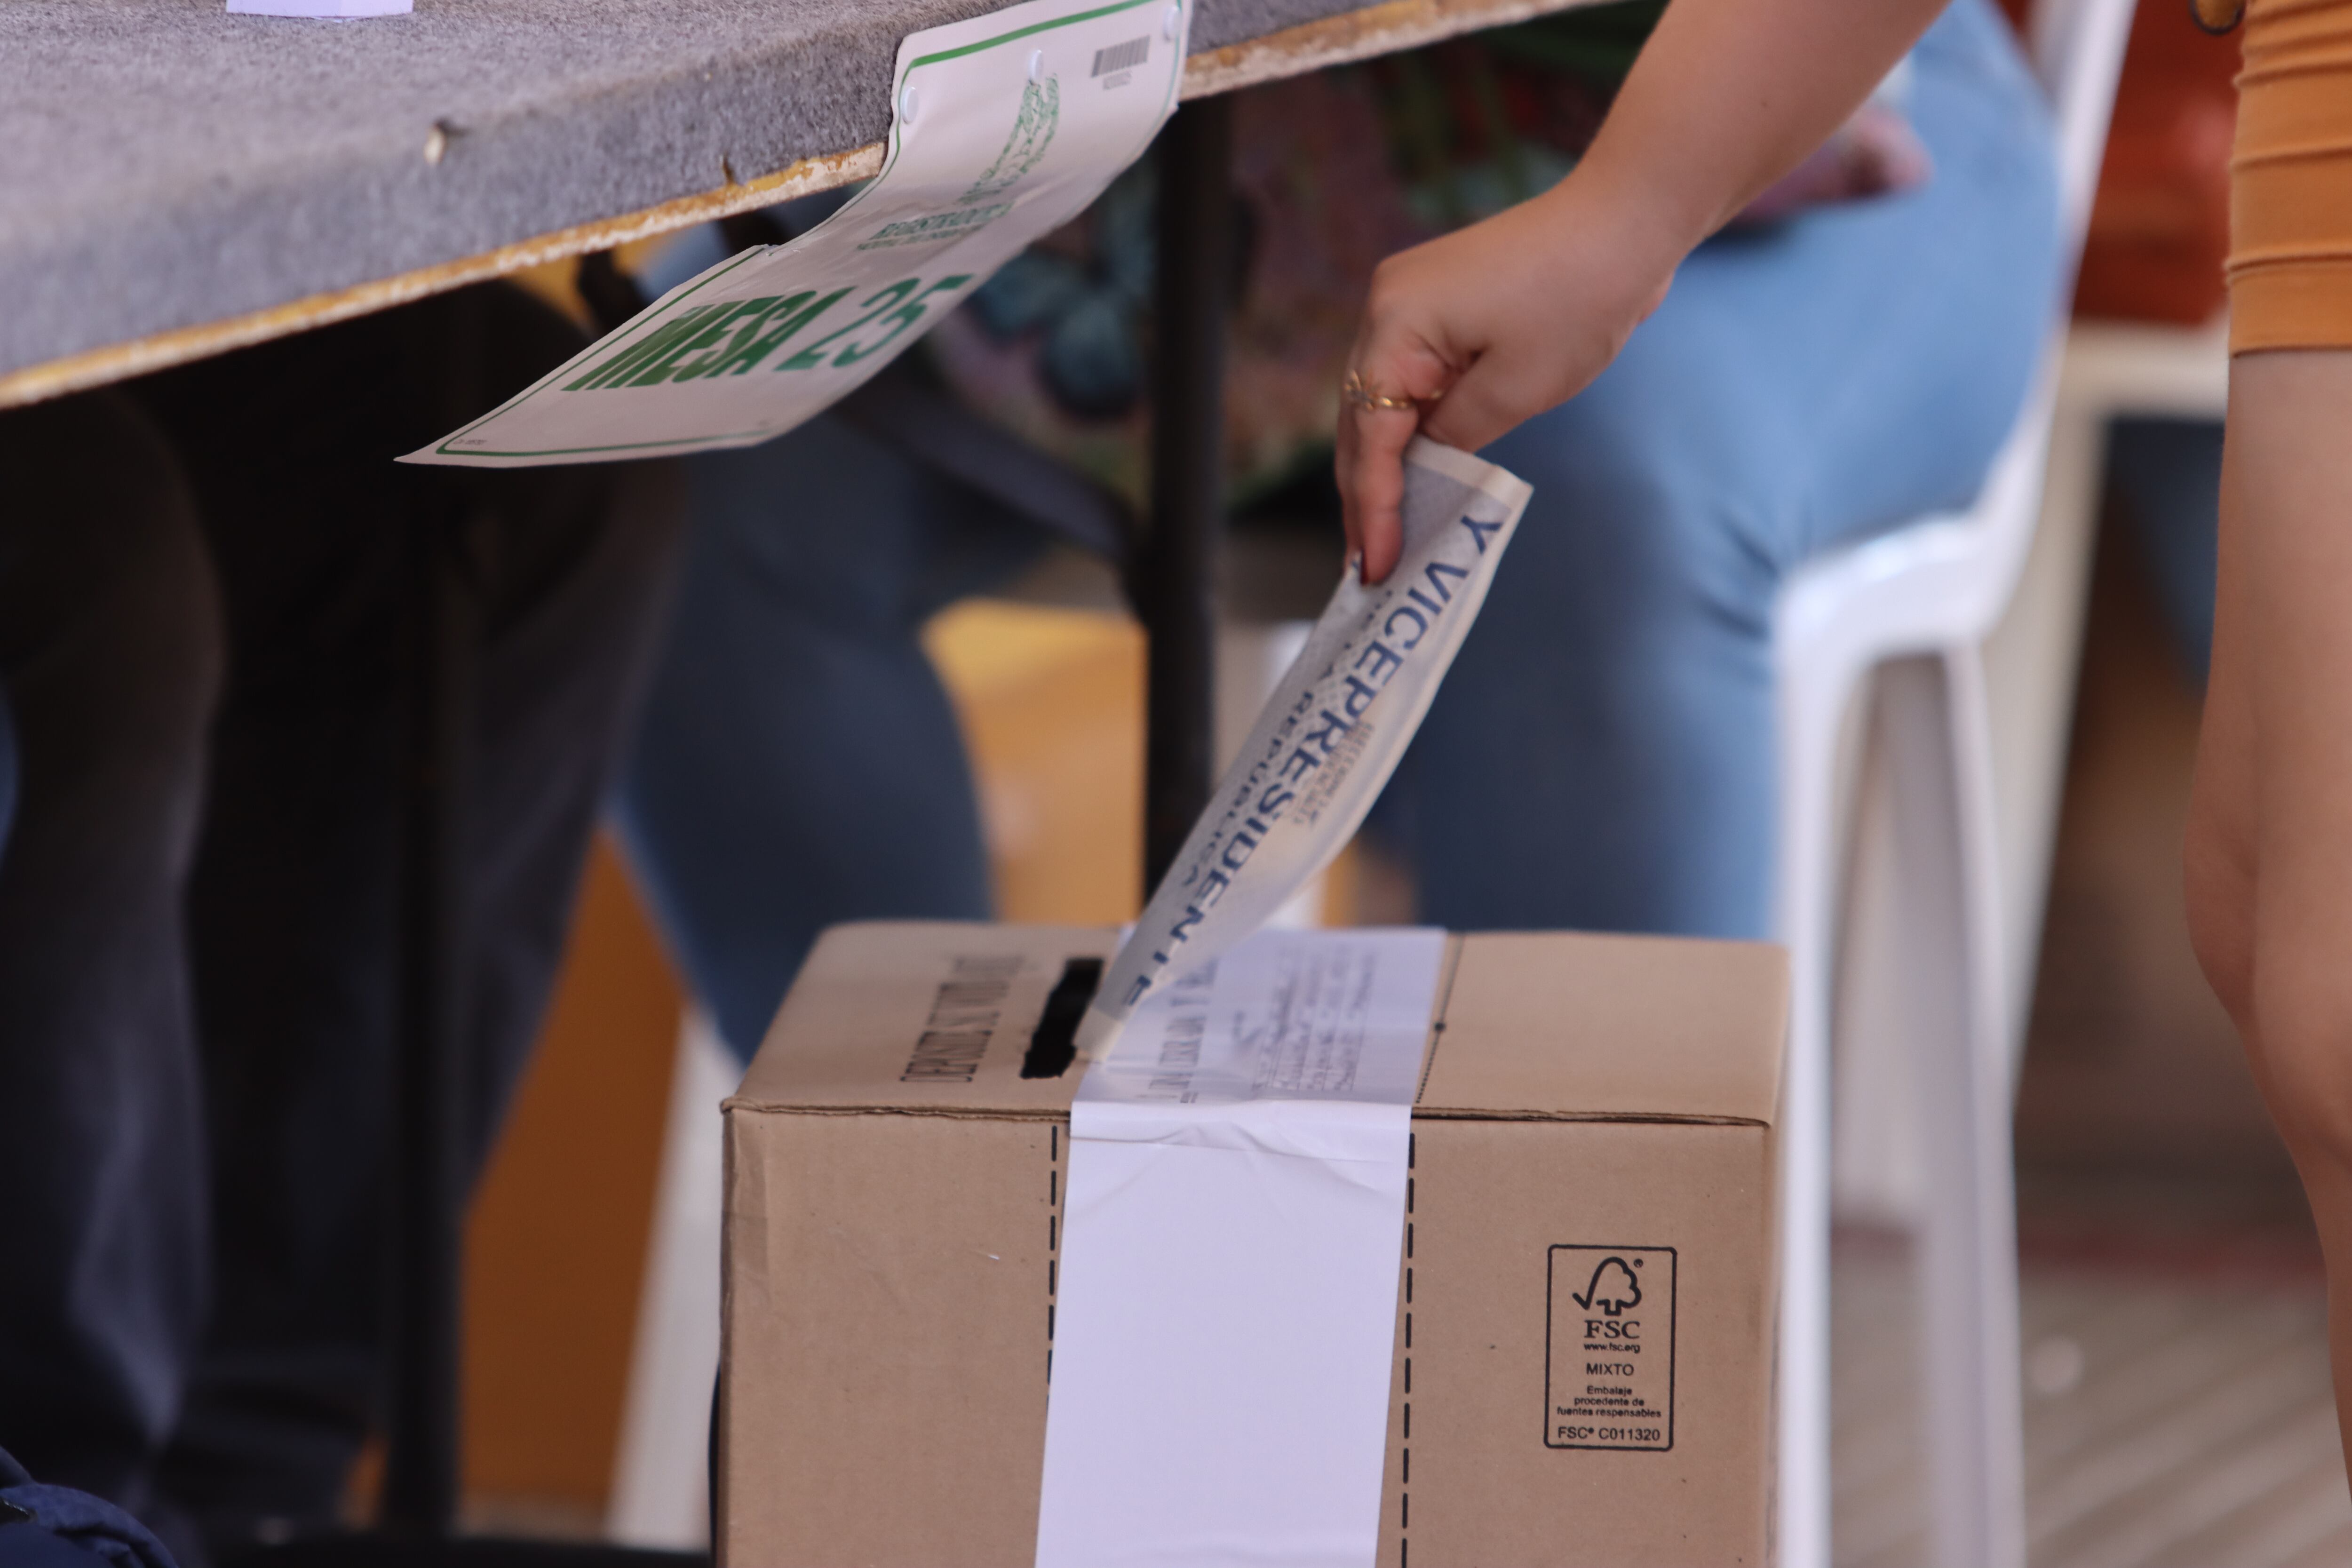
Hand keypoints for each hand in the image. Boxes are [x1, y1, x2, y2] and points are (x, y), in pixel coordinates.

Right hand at [1337, 176, 1678, 581]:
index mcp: (1396, 323)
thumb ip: (1455, 438)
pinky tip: (1413, 475)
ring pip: (1378, 404)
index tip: (1373, 567)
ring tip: (1384, 536)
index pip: (1370, 436)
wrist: (1623, 219)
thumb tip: (1420, 473)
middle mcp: (1385, 308)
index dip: (1372, 509)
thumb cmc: (1580, 296)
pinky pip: (1406, 381)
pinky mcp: (1433, 304)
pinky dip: (1407, 430)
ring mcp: (1406, 301)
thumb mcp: (1516, 388)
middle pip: (1359, 422)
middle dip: (1366, 498)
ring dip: (1383, 468)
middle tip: (1370, 569)